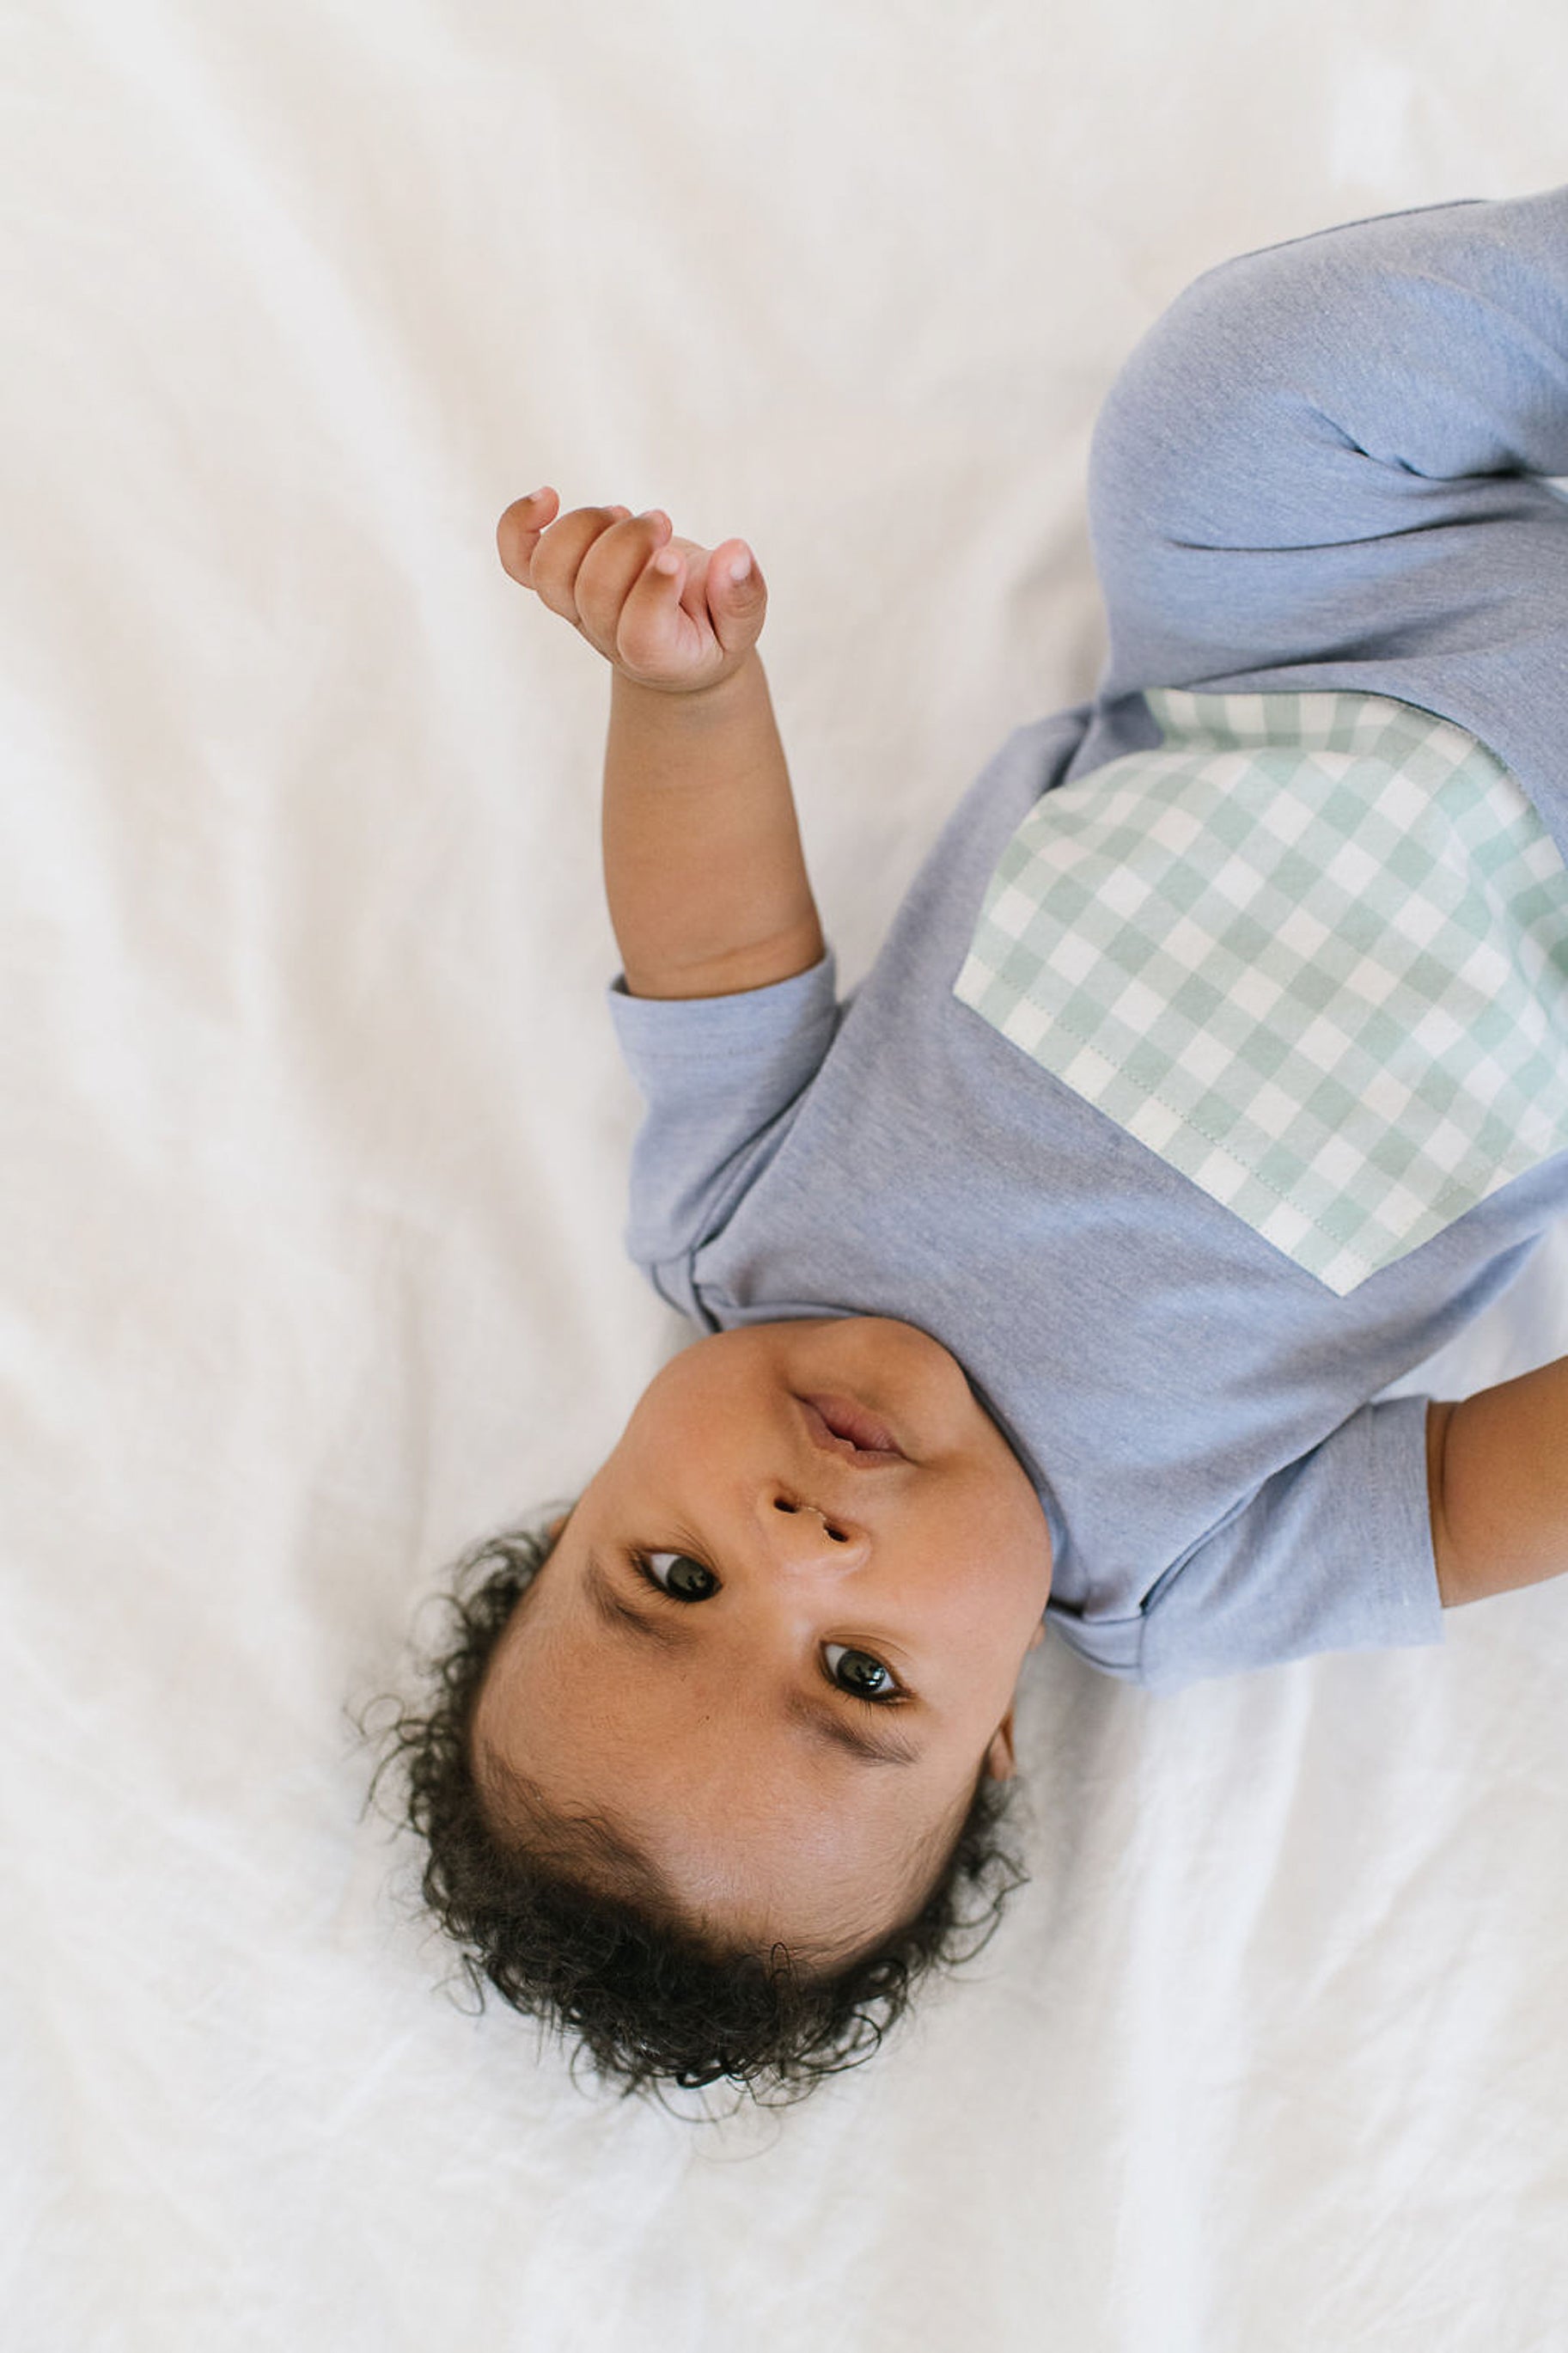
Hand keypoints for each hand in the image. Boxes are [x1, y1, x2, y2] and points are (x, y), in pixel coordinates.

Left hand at [496, 489, 765, 695]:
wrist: (673, 644)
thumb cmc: (711, 632)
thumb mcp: (741, 625)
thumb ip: (742, 598)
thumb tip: (736, 554)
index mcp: (657, 656)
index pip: (640, 631)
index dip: (653, 591)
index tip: (674, 558)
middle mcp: (607, 636)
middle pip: (595, 589)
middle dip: (630, 541)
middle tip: (663, 523)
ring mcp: (576, 609)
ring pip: (552, 569)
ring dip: (587, 526)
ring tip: (625, 516)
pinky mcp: (558, 581)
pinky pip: (518, 558)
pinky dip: (519, 524)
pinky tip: (547, 498)